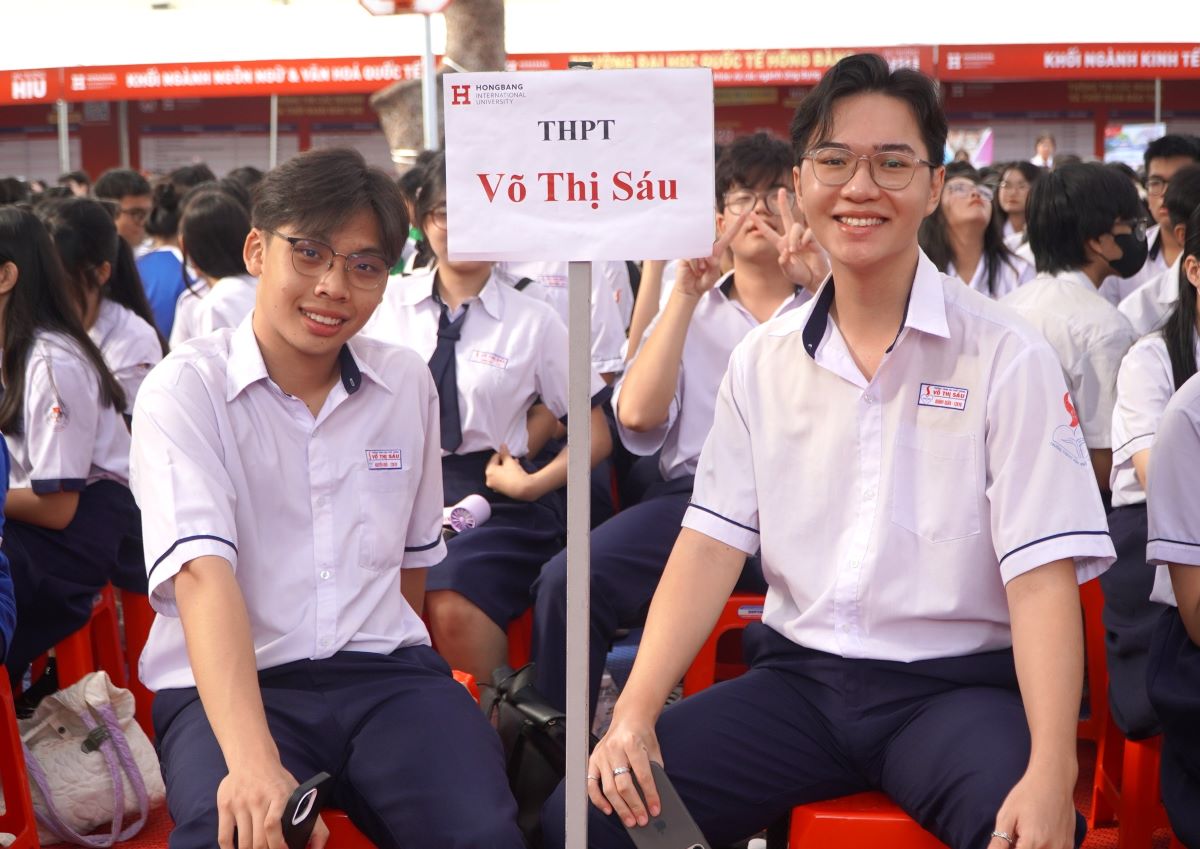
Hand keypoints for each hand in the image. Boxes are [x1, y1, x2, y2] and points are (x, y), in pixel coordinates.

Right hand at [216, 760, 327, 848]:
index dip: (278, 845)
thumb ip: (313, 819)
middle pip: (259, 839)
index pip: (273, 825)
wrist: (252, 758)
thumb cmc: (278, 780)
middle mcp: (258, 799)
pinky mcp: (226, 806)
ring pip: (244, 841)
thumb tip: (317, 847)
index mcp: (279, 796)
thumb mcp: (298, 792)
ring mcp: (240, 803)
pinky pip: (224, 836)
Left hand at [485, 445, 532, 499]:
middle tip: (512, 458)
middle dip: (504, 461)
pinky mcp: (500, 490)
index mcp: (489, 471)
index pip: (494, 458)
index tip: (508, 452)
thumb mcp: (509, 461)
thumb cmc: (514, 473)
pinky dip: (505, 475)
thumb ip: (504, 453)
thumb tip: (502, 445)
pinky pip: (501, 479)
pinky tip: (514, 471)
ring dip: (506, 467)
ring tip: (515, 463)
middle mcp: (489, 479)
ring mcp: (494, 486)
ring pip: (499, 473)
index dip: (501, 454)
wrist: (524, 489)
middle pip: (495, 466)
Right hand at [587, 711, 663, 827]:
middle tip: (642, 820)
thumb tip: (653, 799)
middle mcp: (614, 749)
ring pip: (608, 788)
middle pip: (623, 785)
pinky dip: (598, 800)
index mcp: (632, 743)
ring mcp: (601, 755)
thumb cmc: (643, 736)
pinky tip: (609, 810)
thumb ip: (654, 771)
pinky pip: (591, 784)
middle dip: (634, 805)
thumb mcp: (653, 750)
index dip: (650, 795)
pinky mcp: (593, 759)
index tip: (655, 809)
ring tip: (630, 820)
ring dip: (620, 808)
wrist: (629, 718)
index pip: (642, 775)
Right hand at [674, 208, 750, 297]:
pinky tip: (693, 271)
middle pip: (713, 247)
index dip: (737, 225)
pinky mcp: (685, 253)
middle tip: (706, 271)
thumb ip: (713, 265)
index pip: (728, 236)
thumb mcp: (713, 275)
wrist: (690, 289)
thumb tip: (708, 255)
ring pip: (702, 253)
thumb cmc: (703, 281)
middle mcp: (706, 247)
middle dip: (711, 262)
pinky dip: (695, 267)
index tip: (746, 213)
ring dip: (702, 266)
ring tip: (699, 272)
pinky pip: (693, 257)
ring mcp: (695, 249)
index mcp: (716, 250)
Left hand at [750, 189, 828, 291]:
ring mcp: (803, 237)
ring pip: (795, 227)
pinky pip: (807, 233)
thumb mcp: (789, 271)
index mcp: (781, 245)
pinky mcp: (813, 239)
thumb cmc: (800, 275)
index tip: (750, 213)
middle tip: (781, 190)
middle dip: (783, 203)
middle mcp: (791, 238)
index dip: (759, 224)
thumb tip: (784, 254)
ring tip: (795, 250)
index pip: (768, 232)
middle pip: (787, 216)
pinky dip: (805, 241)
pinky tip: (808, 249)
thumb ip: (785, 263)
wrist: (815, 278)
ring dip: (794, 238)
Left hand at [988, 767, 1076, 848]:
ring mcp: (1063, 848)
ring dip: (1031, 847)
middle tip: (1016, 834)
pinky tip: (1037, 835)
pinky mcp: (1069, 846)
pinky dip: (1043, 847)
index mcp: (1033, 842)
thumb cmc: (1027, 795)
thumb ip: (999, 842)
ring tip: (1025, 833)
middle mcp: (1051, 848)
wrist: (1053, 780)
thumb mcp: (1007, 816)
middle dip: (1019, 847)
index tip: (1009, 841)